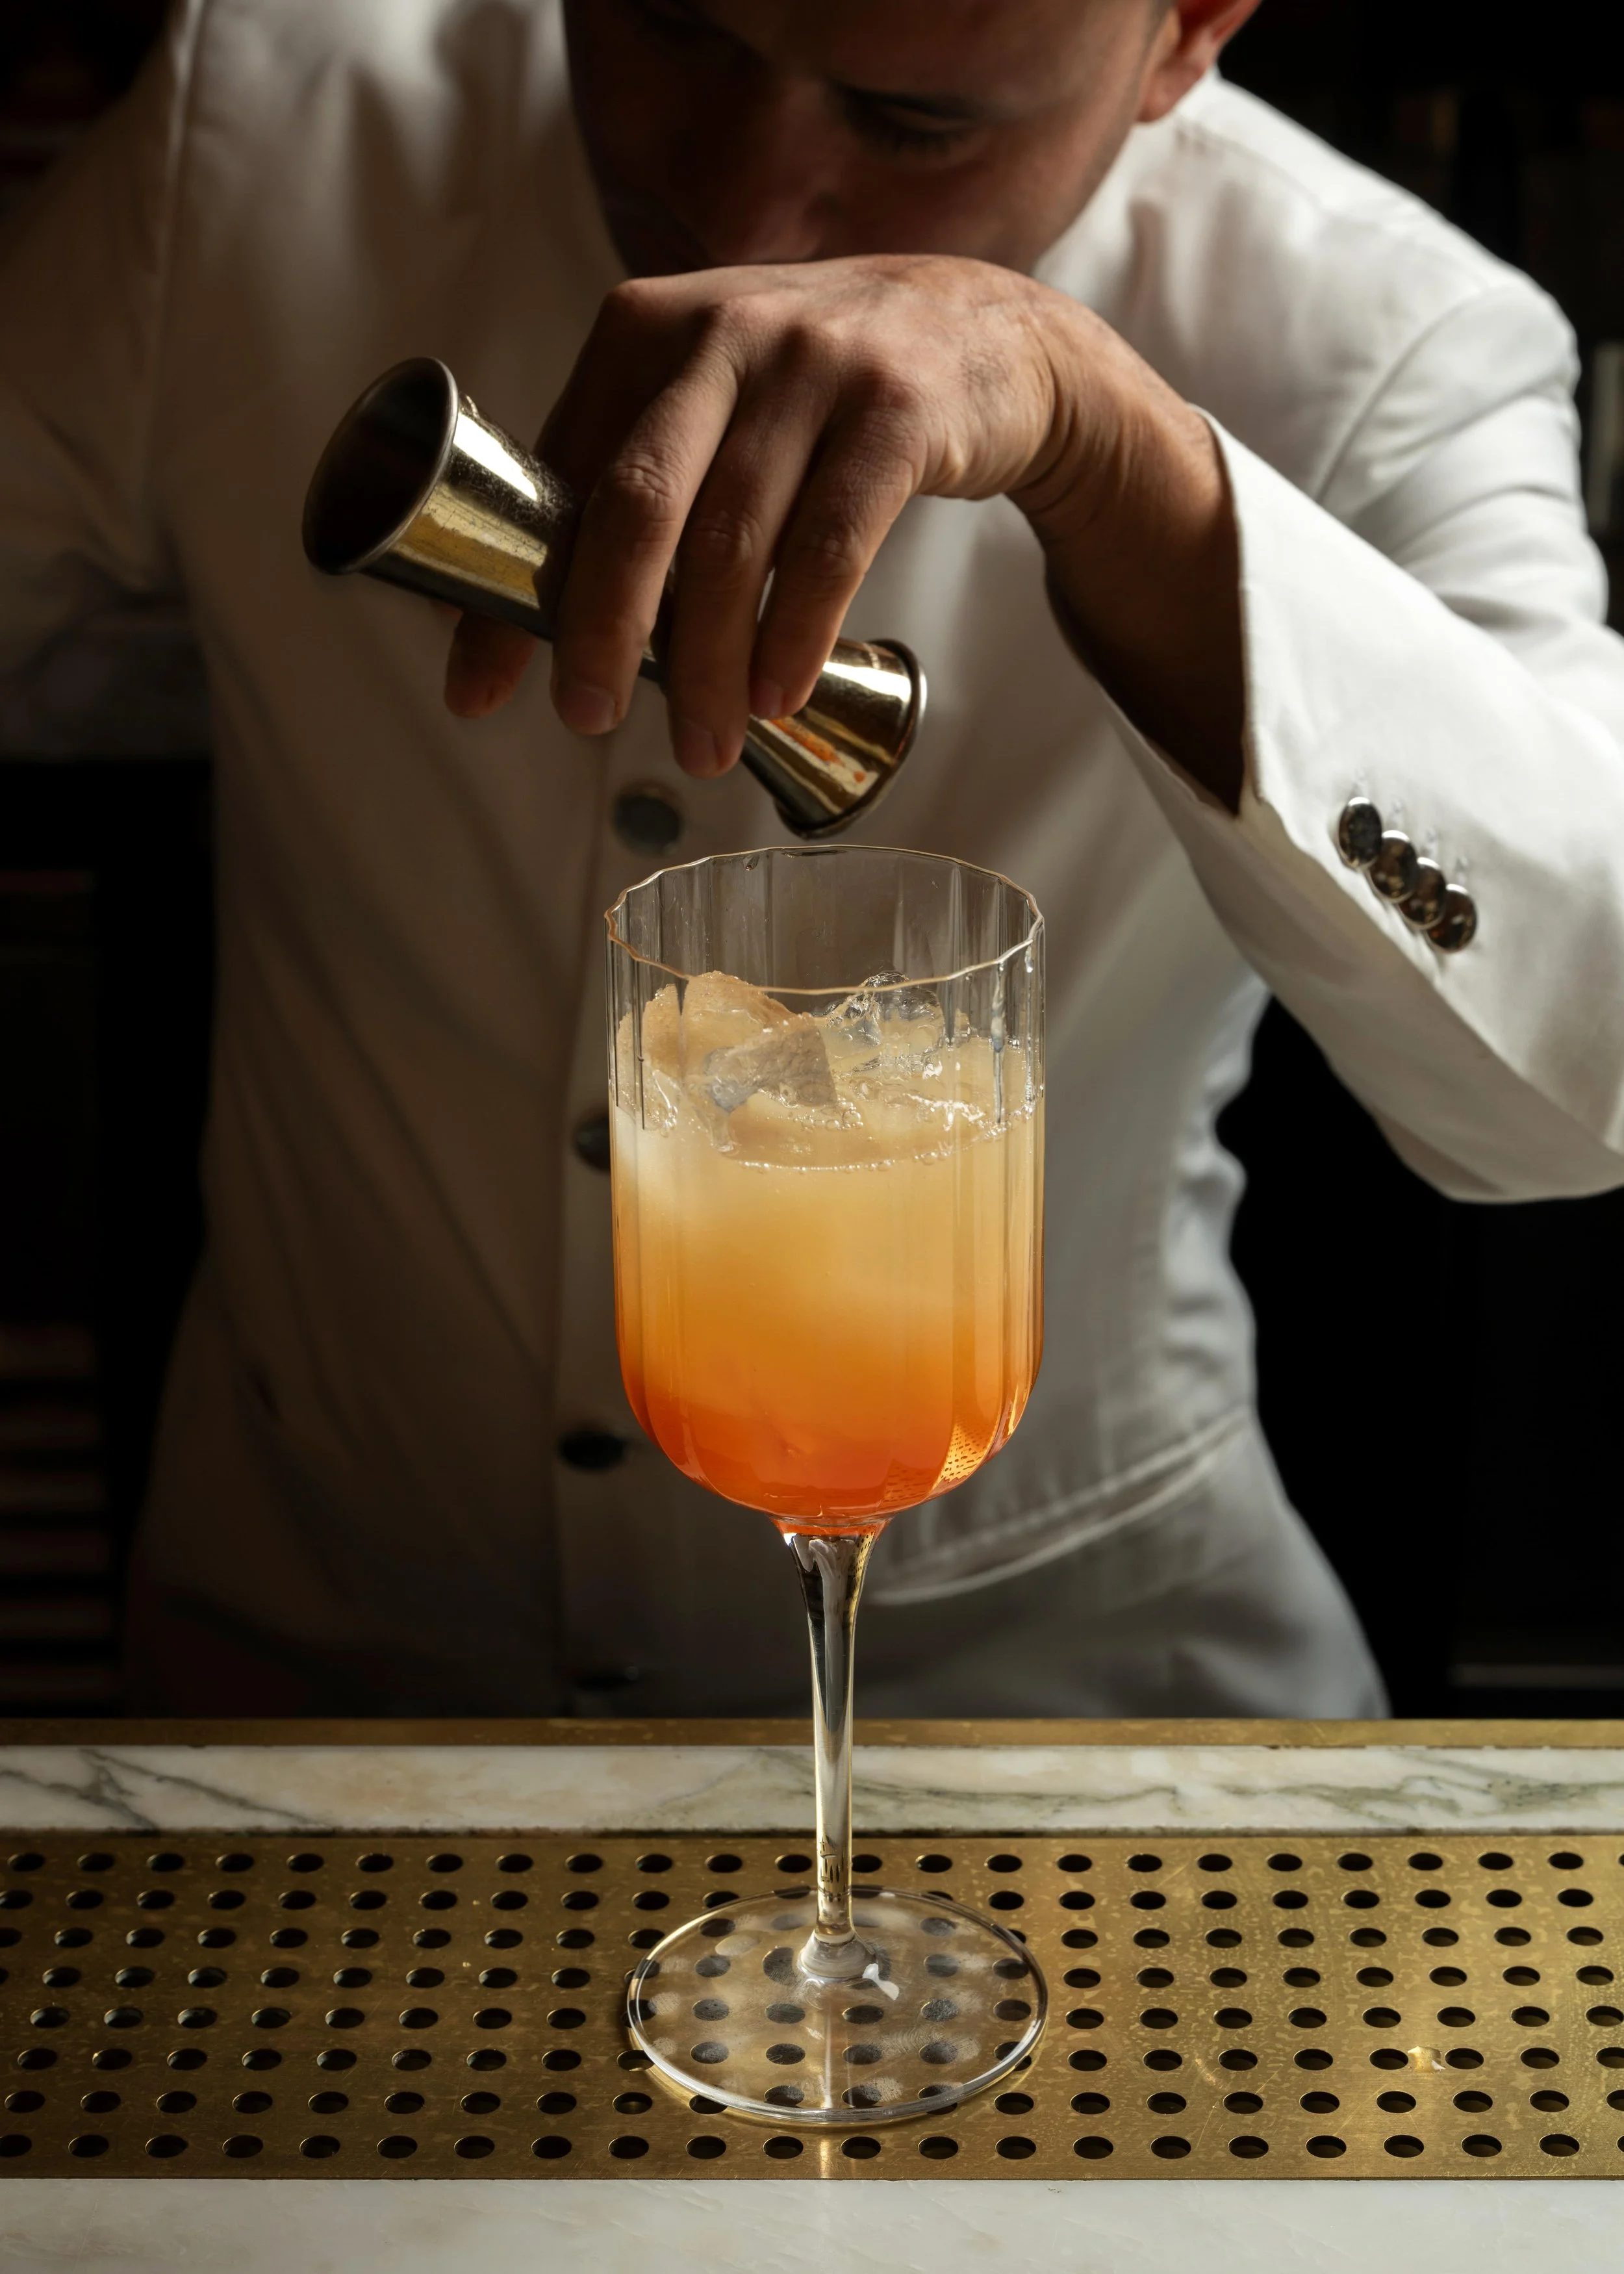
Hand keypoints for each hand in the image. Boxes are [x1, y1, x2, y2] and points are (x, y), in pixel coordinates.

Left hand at [445, 254, 1241, 802]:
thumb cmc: (818, 394)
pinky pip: (831, 544)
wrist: (987, 337)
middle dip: (601, 628)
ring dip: (706, 664)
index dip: (510, 596)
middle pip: (635, 506)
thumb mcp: (712, 400)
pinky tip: (776, 695)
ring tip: (703, 746)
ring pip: (731, 541)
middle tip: (586, 719)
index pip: (556, 481)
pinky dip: (796, 634)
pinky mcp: (898, 411)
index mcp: (644, 331)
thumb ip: (629, 478)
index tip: (480, 693)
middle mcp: (720, 335)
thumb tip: (528, 620)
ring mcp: (814, 366)